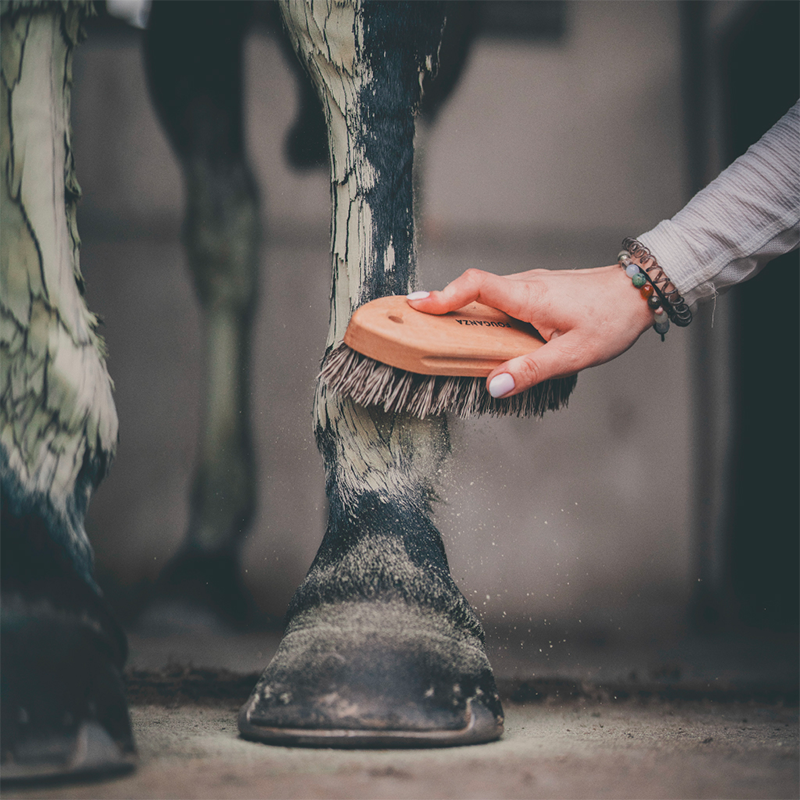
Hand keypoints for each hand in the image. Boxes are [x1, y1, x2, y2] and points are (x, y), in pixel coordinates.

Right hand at [407, 266, 654, 396]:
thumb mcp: (574, 353)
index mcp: (529, 296)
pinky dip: (486, 316)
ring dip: (465, 314)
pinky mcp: (538, 293)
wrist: (642, 290)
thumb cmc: (612, 318)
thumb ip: (533, 370)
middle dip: (443, 308)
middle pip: (473, 292)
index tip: (415, 304)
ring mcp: (531, 286)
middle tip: (417, 327)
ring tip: (447, 339)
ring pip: (488, 298)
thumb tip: (496, 386)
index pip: (475, 285)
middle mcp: (525, 285)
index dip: (442, 295)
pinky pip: (502, 301)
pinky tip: (489, 338)